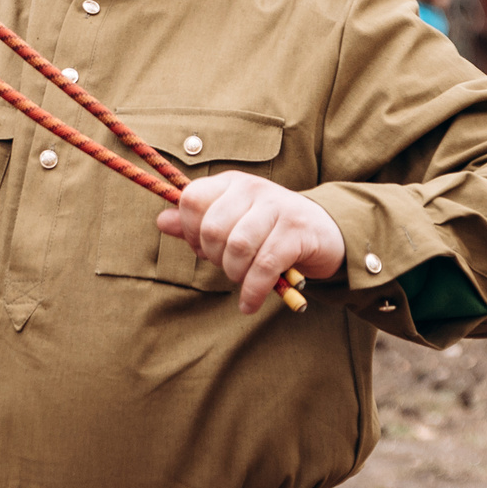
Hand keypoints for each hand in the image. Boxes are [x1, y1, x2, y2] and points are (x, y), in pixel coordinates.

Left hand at [157, 173, 344, 311]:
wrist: (325, 233)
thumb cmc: (270, 230)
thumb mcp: (232, 222)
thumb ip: (196, 223)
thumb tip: (161, 221)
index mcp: (231, 184)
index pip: (191, 199)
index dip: (189, 231)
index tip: (202, 248)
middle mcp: (253, 189)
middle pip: (212, 229)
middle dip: (215, 258)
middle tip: (229, 267)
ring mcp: (278, 208)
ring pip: (238, 247)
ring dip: (235, 274)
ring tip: (242, 281)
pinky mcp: (297, 232)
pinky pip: (264, 266)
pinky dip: (252, 291)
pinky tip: (249, 303)